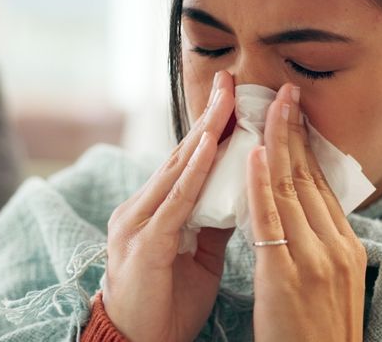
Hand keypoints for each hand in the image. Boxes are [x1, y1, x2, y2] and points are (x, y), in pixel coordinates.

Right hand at [101, 70, 236, 341]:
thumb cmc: (167, 302)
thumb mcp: (199, 255)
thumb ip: (215, 220)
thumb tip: (243, 191)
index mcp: (156, 209)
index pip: (188, 160)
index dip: (212, 128)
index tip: (234, 96)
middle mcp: (141, 207)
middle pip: (182, 153)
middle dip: (209, 116)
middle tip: (231, 79)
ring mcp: (138, 222)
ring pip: (178, 168)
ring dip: (204, 132)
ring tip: (226, 100)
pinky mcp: (144, 243)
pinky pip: (174, 201)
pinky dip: (194, 171)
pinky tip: (209, 145)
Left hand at [246, 83, 366, 341]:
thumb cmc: (318, 335)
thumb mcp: (332, 284)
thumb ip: (320, 246)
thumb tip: (305, 214)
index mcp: (347, 247)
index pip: (322, 185)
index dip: (306, 146)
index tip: (293, 114)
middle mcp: (336, 246)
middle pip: (310, 178)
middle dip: (294, 131)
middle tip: (283, 91)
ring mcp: (314, 259)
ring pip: (292, 189)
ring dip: (277, 143)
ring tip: (266, 105)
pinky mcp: (287, 276)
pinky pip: (272, 220)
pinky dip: (261, 183)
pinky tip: (254, 152)